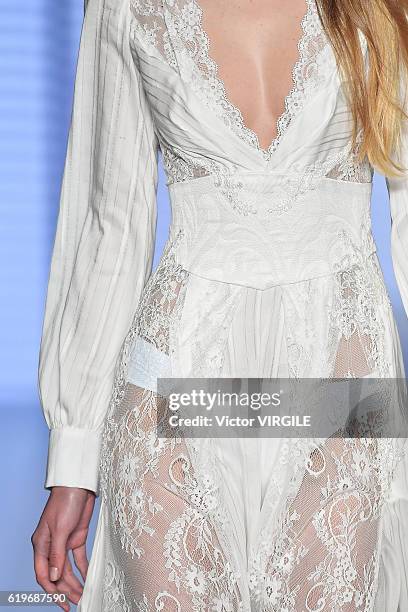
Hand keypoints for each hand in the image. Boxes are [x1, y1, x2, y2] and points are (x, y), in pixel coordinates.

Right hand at [31, 487, 95, 610]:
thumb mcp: (60, 529)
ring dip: (75, 583)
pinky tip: (88, 578)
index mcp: (41, 545)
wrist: (79, 486)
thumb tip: (55, 577)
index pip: (43, 574)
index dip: (52, 590)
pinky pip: (79, 558)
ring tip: (83, 595)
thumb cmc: (65, 502)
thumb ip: (57, 554)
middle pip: (57, 575)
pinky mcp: (77, 538)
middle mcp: (51, 546)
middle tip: (78, 602)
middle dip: (66, 590)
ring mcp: (64, 543)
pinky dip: (83, 569)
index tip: (62, 602)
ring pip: (68, 569)